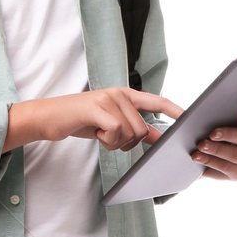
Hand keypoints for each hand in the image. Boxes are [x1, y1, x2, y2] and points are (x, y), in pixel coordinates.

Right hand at [6, 87, 183, 153]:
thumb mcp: (109, 124)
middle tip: (108, 138)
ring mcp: (108, 99)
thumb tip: (155, 136)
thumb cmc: (78, 121)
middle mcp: (119, 93)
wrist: (48, 117)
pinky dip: (106, 139)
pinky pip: (115, 131)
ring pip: (128, 132)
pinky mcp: (96, 107)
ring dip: (114, 142)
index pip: (157, 101)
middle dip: (126, 142)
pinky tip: (95, 133)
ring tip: (99, 134)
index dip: (174, 110)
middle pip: (140, 129)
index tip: (188, 119)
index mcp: (125, 95)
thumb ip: (132, 127)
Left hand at [193, 102, 236, 180]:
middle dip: (228, 135)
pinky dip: (209, 162)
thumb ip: (224, 115)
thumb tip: (209, 114)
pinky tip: (198, 158)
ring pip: (236, 155)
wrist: (215, 153)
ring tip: (200, 146)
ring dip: (216, 150)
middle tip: (211, 134)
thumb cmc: (223, 130)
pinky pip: (226, 169)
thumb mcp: (226, 121)